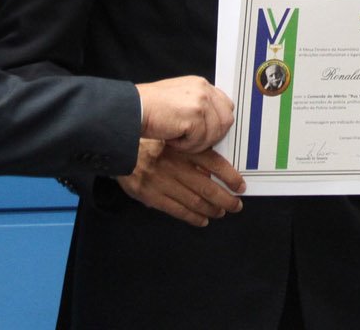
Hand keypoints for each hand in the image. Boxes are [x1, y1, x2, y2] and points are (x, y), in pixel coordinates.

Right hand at [117, 138, 244, 226]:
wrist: (120, 146)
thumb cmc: (149, 141)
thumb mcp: (173, 138)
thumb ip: (191, 152)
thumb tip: (213, 171)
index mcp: (182, 148)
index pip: (214, 163)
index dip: (230, 176)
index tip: (240, 186)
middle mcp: (174, 164)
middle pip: (207, 186)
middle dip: (225, 199)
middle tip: (235, 205)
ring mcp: (162, 181)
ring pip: (194, 201)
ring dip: (211, 209)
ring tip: (220, 212)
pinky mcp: (150, 195)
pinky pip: (177, 210)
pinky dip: (193, 217)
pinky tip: (202, 220)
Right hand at [136, 75, 233, 151]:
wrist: (133, 110)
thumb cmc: (149, 108)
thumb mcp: (179, 100)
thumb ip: (198, 106)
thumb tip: (214, 123)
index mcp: (201, 85)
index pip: (226, 105)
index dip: (218, 124)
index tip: (209, 134)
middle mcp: (203, 90)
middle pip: (226, 120)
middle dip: (211, 136)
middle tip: (192, 140)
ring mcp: (200, 101)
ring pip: (215, 133)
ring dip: (197, 143)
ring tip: (179, 140)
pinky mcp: (195, 115)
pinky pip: (201, 140)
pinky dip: (186, 146)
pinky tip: (173, 140)